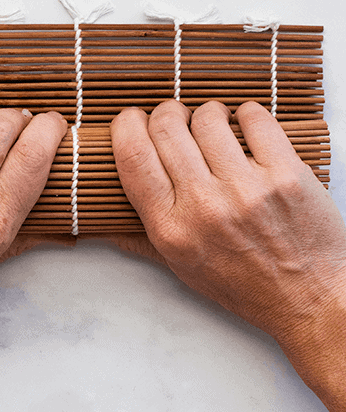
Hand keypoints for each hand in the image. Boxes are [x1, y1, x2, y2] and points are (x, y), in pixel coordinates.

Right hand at [111, 100, 345, 411]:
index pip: (133, 157)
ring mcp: (246, 189)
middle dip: (166, 112)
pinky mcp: (286, 175)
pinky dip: (246, 113)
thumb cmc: (242, 284)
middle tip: (174, 117)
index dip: (126, 126)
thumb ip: (138, 240)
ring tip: (214, 123)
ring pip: (208, 117)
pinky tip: (245, 124)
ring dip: (207, 112)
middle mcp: (204, 206)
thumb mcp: (180, 268)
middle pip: (167, 128)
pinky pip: (255, 118)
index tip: (131, 118)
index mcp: (170, 228)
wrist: (309, 299)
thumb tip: (102, 223)